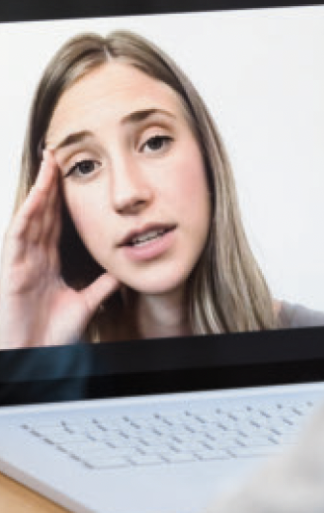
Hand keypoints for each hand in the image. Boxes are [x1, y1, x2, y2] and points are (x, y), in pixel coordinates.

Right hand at [0, 150, 118, 348]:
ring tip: (49, 162)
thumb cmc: (52, 336)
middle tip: (59, 153)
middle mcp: (33, 257)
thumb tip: (123, 269)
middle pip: (43, 211)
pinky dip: (27, 214)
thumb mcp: (85, 303)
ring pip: (31, 216)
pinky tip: (37, 195)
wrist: (35, 358)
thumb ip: (102, 285)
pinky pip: (19, 236)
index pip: (57, 221)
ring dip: (40, 188)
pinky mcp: (11, 270)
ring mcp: (20, 261)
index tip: (74, 172)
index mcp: (48, 262)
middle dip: (50, 182)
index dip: (63, 197)